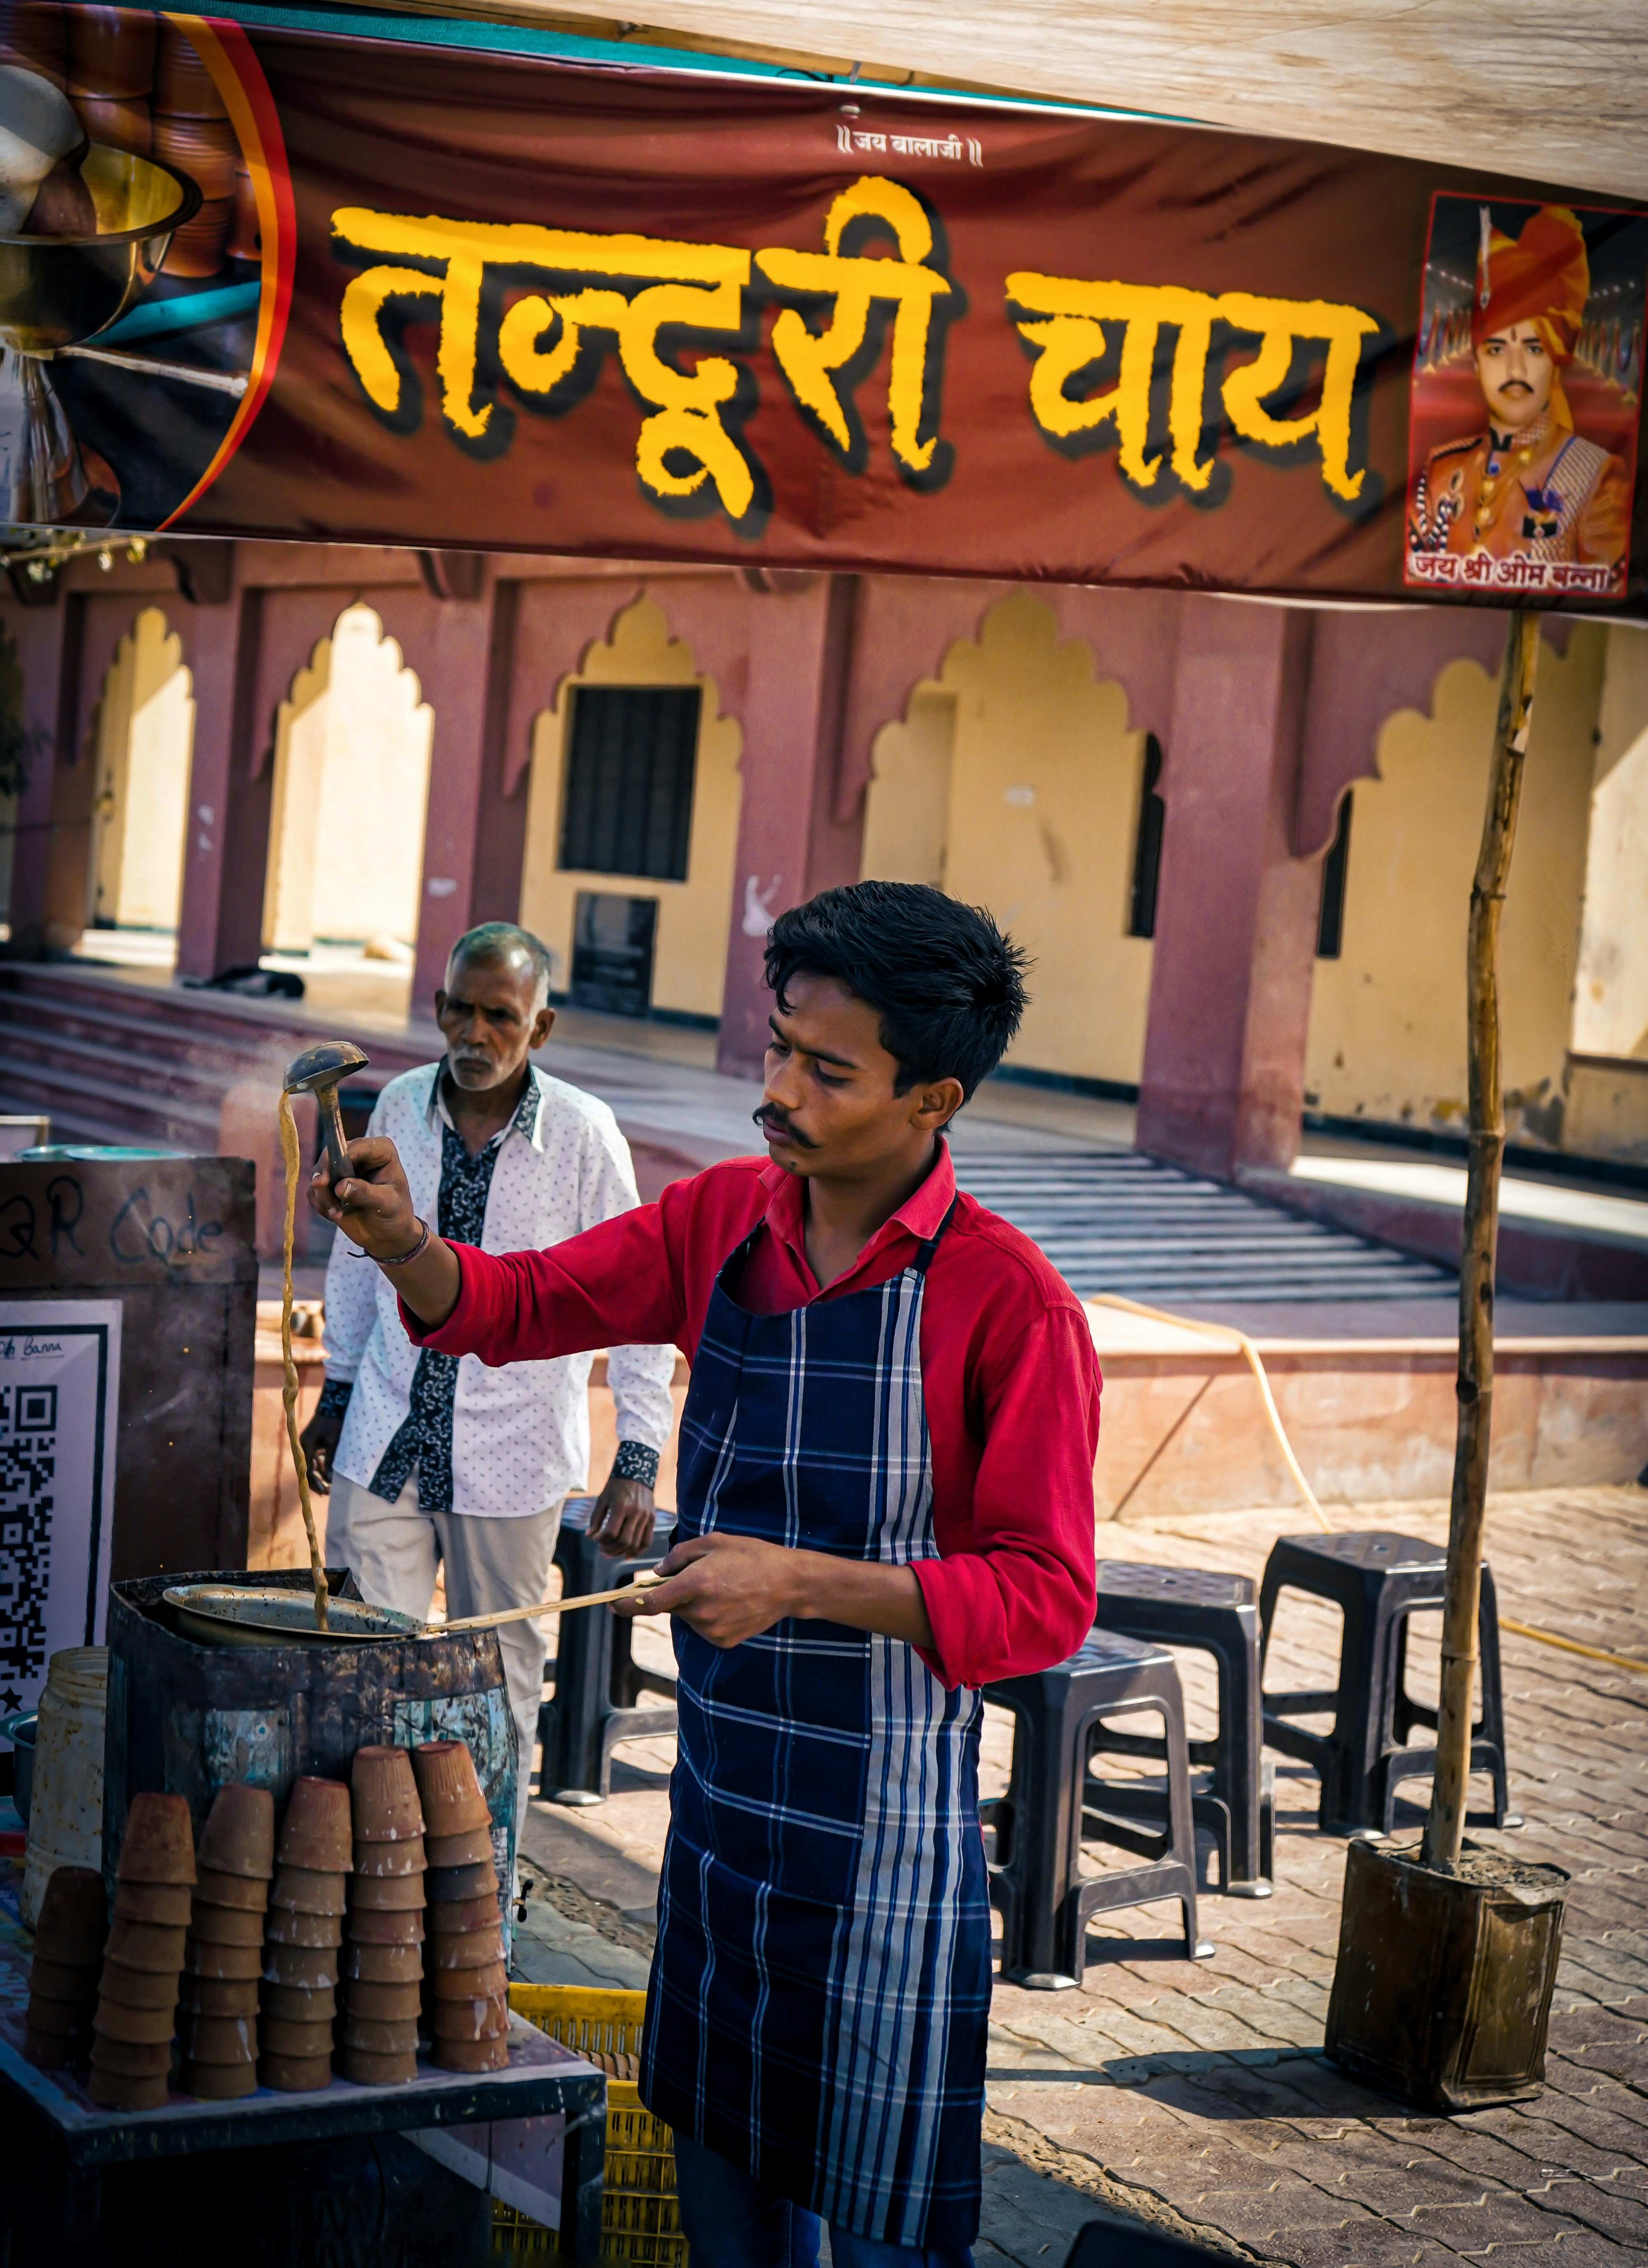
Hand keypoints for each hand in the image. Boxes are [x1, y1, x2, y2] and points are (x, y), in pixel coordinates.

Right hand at [298, 1409, 342, 1493]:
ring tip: (331, 1487)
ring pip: (313, 1465)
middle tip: (328, 1493)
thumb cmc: (335, 1420)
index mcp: (306, 1445)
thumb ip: (331, 1459)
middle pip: (308, 1469)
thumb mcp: (334, 1441)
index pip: (307, 1469)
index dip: (315, 1482)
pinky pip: (317, 1458)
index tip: (324, 1492)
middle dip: (318, 1481)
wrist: (336, 1402)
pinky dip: (324, 1467)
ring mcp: (310, 1444)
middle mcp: (305, 1445)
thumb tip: (332, 1478)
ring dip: (321, 1475)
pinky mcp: (316, 1442)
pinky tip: (331, 1476)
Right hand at [306, 1135, 421, 1255]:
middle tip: (320, 1188)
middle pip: (331, 1155)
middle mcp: (359, 1155)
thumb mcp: (388, 1204)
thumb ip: (366, 1193)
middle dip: (324, 1175)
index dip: (341, 1158)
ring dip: (323, 1195)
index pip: (357, 1146)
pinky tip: (335, 1215)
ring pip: (319, 1173)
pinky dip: (321, 1203)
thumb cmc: (395, 1214)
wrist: (387, 1234)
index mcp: (381, 1151)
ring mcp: (343, 1169)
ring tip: (337, 1214)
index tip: (329, 1177)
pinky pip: (315, 1189)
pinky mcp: (330, 1184)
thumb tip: (340, 1187)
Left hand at [587, 1474, 655, 1558]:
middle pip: (624, 1541)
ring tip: (611, 1553)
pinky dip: (638, 1551)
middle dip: (611, 1549)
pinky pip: (647, 1541)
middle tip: (602, 1551)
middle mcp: (636, 1513)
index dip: (601, 1540)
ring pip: (635, 1543)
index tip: (595, 1540)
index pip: (611, 1532)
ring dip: (622, 1552)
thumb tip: (589, 1536)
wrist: (637, 1473)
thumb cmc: (616, 1486)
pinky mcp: (652, 1519)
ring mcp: (646, 1517)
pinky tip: (627, 1555)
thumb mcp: (602, 1498)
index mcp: (621, 1506)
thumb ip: (595, 1518)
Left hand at [612, 1533, 799, 1647]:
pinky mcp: (723, 1641)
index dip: (627, 1605)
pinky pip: (704, 1628)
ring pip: (688, 1617)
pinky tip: (732, 1602)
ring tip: (725, 1587)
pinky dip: (710, 1616)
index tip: (613, 1605)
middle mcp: (700, 1612)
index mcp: (694, 1584)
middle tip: (704, 1576)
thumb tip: (657, 1574)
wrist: (788, 1583)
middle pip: (672, 1606)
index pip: (650, 1603)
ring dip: (696, 1604)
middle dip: (677, 1593)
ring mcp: (712, 1630)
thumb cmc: (751, 1556)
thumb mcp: (714, 1542)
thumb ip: (679, 1556)